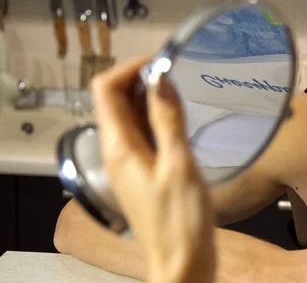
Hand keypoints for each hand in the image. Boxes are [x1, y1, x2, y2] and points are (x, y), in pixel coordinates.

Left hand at [91, 57, 214, 282]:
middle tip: (178, 73)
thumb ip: (168, 120)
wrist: (182, 263)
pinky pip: (144, 135)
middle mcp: (117, 151)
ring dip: (151, 98)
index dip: (129, 68)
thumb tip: (160, 78)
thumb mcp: (179, 164)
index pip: (105, 89)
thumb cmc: (180, 221)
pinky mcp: (144, 172)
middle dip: (142, 79)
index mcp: (119, 147)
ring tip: (183, 92)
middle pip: (115, 100)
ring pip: (131, 116)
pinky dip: (158, 119)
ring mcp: (130, 162)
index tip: (162, 62)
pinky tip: (182, 120)